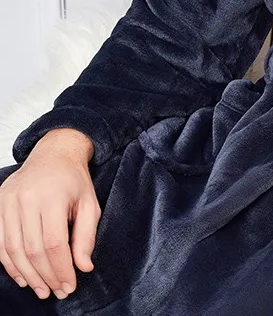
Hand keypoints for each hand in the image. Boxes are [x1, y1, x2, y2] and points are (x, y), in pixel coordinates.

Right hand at [0, 133, 100, 300]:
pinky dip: (10, 265)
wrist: (54, 154)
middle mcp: (27, 199)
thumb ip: (87, 236)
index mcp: (53, 196)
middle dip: (45, 276)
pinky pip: (0, 243)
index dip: (61, 269)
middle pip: (32, 249)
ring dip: (27, 275)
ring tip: (41, 289)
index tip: (69, 285)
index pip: (54, 243)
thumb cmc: (74, 180)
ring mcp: (8, 202)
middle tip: (56, 292)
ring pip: (12, 250)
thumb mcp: (90, 203)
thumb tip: (84, 267)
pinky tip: (23, 277)